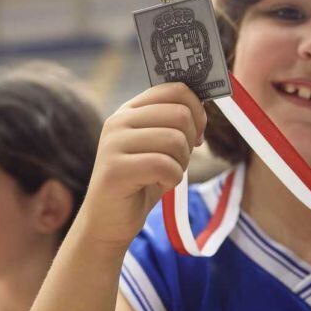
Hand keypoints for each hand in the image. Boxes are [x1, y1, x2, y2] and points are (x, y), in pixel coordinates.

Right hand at [79, 82, 205, 250]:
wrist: (108, 221)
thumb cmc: (140, 182)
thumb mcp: (158, 146)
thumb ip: (174, 124)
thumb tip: (203, 108)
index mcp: (130, 110)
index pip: (175, 89)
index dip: (197, 110)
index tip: (196, 134)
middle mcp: (119, 121)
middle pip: (180, 114)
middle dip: (189, 143)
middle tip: (175, 161)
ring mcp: (114, 144)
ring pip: (175, 140)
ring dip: (180, 164)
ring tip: (163, 175)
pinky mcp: (116, 170)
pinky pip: (165, 166)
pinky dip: (171, 180)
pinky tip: (157, 185)